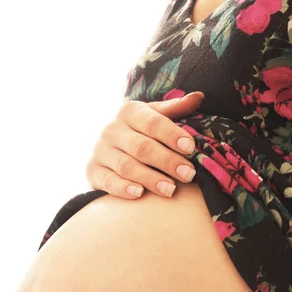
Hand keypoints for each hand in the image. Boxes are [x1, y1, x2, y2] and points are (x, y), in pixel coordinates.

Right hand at [85, 91, 203, 199]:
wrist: (106, 148)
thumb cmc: (139, 132)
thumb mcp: (154, 116)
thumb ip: (175, 110)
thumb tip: (199, 97)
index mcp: (129, 112)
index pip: (153, 123)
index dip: (172, 135)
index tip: (190, 148)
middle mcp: (111, 129)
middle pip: (142, 147)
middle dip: (167, 161)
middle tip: (188, 174)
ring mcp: (100, 151)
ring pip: (127, 166)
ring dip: (150, 179)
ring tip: (170, 190)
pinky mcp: (92, 171)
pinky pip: (108, 181)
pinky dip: (123, 188)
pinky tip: (139, 194)